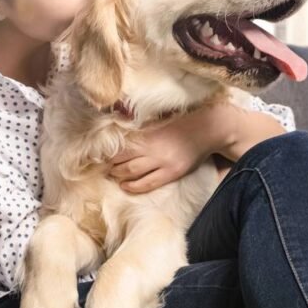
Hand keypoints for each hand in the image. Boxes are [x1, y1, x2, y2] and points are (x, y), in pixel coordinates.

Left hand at [107, 103, 223, 193]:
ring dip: (118, 175)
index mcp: (148, 133)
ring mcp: (162, 162)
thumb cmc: (183, 122)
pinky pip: (148, 183)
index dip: (108, 153)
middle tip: (103, 167)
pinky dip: (133, 186)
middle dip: (110, 165)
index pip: (121, 146)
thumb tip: (119, 123)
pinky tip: (125, 186)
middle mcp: (152, 148)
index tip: (100, 155)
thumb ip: (141, 127)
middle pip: (123, 160)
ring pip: (132, 172)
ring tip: (112, 175)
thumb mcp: (159, 120)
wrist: (208, 129)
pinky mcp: (172, 173)